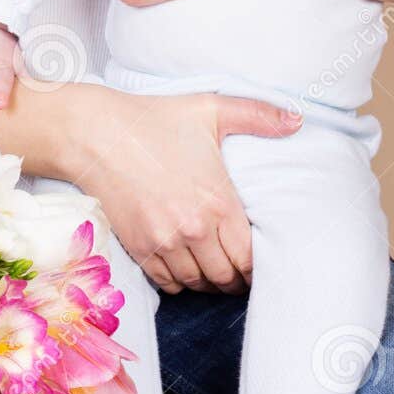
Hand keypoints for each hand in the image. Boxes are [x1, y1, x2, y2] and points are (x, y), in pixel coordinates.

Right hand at [65, 84, 303, 293]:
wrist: (96, 134)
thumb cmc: (155, 120)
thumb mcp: (210, 110)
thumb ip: (259, 115)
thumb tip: (298, 120)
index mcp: (218, 202)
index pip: (249, 257)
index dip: (258, 268)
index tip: (259, 264)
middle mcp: (193, 229)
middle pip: (225, 277)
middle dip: (236, 279)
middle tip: (240, 271)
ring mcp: (163, 242)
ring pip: (197, 283)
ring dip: (209, 282)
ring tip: (215, 271)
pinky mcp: (139, 248)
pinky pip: (168, 283)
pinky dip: (180, 282)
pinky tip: (186, 268)